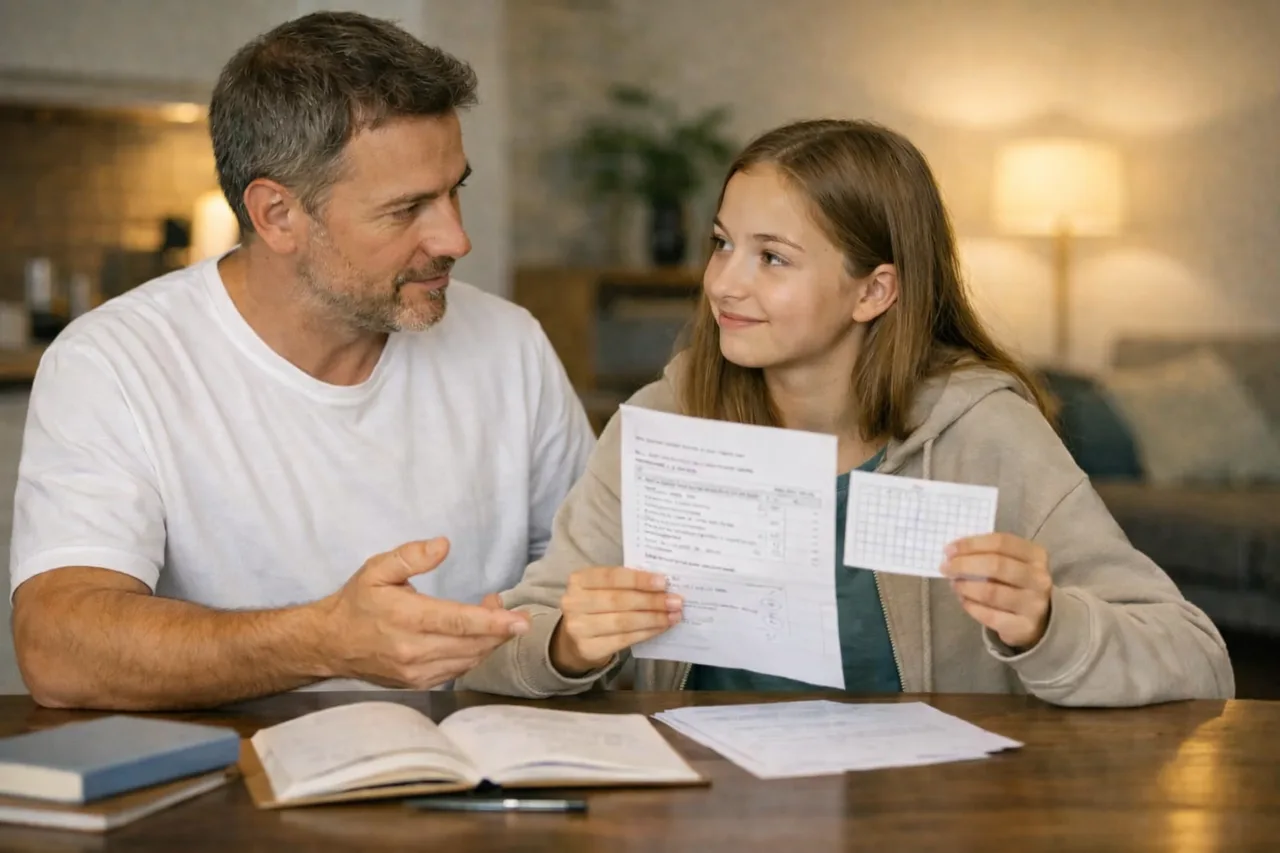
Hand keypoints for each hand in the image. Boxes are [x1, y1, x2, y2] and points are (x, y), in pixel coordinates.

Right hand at [318, 538, 530, 688]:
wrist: (329, 644)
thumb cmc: (357, 602)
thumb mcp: (377, 569)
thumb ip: (410, 556)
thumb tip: (443, 545)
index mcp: (406, 618)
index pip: (459, 622)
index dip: (493, 622)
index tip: (520, 620)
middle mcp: (413, 651)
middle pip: (471, 644)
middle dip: (500, 630)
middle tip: (514, 612)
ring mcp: (416, 672)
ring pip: (469, 660)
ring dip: (490, 641)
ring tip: (495, 618)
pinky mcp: (418, 684)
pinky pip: (458, 671)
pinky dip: (474, 654)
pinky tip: (476, 637)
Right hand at [550, 567, 681, 676]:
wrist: (573, 641)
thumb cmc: (596, 608)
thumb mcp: (602, 589)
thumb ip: (625, 585)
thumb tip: (662, 586)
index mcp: (579, 580)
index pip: (611, 577)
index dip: (638, 580)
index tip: (663, 582)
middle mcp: (573, 602)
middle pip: (619, 600)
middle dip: (651, 601)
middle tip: (675, 601)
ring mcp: (578, 627)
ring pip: (623, 622)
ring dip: (653, 618)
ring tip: (673, 615)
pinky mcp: (588, 648)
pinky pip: (624, 639)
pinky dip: (646, 633)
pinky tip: (661, 628)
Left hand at [940, 533, 1052, 650]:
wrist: (1037, 620)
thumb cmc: (1016, 583)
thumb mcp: (1012, 563)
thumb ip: (988, 554)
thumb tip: (953, 552)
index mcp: (1036, 556)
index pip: (1002, 543)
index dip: (972, 544)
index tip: (949, 549)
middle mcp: (1039, 579)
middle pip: (996, 565)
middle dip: (964, 565)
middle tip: (946, 567)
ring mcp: (1033, 604)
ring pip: (991, 592)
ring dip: (965, 586)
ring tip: (954, 584)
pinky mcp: (1023, 627)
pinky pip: (989, 615)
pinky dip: (971, 606)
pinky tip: (964, 600)